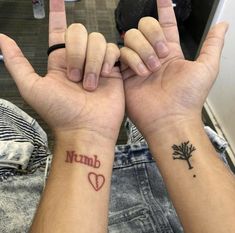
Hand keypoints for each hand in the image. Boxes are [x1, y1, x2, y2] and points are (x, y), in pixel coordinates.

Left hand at [0, 0, 124, 143]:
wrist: (87, 128)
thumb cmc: (60, 112)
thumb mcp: (33, 88)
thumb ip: (17, 62)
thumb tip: (1, 38)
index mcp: (60, 61)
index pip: (59, 30)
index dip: (58, 13)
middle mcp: (79, 59)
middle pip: (80, 32)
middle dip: (77, 52)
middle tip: (75, 78)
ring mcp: (97, 64)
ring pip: (97, 40)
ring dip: (92, 62)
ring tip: (90, 84)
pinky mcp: (113, 69)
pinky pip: (113, 50)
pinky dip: (108, 61)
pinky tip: (105, 76)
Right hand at [121, 0, 227, 137]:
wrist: (169, 118)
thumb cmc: (188, 97)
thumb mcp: (206, 68)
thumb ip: (212, 44)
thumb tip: (222, 25)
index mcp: (170, 52)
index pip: (165, 24)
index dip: (163, 9)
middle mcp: (152, 55)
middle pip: (144, 27)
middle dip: (152, 36)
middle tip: (161, 57)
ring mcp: (137, 64)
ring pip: (130, 38)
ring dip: (142, 51)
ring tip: (150, 71)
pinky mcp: (125, 74)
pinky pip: (120, 54)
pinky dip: (129, 59)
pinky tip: (138, 73)